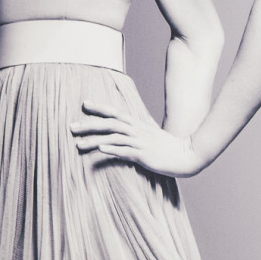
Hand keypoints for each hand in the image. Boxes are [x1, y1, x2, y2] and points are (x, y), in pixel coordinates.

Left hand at [71, 101, 208, 177]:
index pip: (116, 113)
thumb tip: (127, 132)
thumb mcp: (152, 136)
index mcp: (139, 125)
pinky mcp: (144, 155)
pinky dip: (112, 149)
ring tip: (78, 144)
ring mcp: (140, 143)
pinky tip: (100, 149)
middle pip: (110, 124)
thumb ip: (139, 132)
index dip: (100, 107)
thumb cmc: (169, 148)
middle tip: (71, 127)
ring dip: (94, 140)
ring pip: (114, 138)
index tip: (84, 104)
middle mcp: (138, 131)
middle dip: (90, 124)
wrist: (188, 155)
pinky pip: (125, 151)